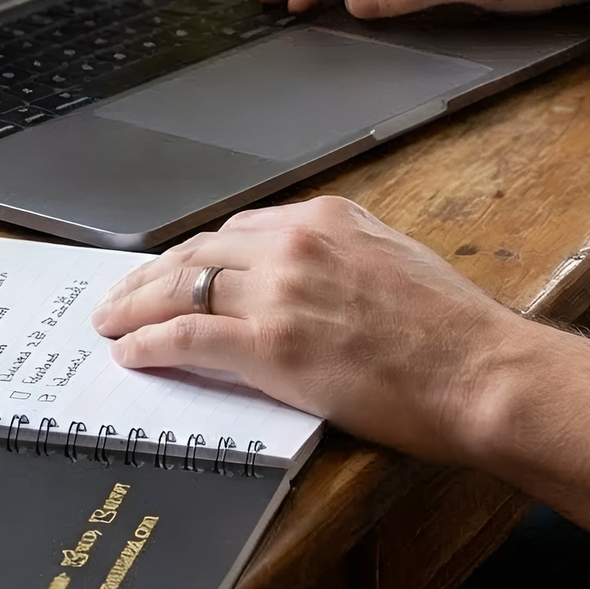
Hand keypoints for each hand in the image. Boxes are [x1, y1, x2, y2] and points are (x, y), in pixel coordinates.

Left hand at [91, 195, 527, 463]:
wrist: (480, 370)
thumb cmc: (453, 329)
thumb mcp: (393, 257)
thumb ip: (341, 253)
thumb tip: (306, 272)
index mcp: (324, 218)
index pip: (236, 230)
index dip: (195, 254)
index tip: (174, 269)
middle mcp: (295, 244)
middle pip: (199, 251)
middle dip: (151, 274)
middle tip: (121, 294)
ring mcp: (281, 293)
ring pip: (183, 288)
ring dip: (135, 305)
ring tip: (110, 322)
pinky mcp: (272, 346)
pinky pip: (189, 337)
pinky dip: (150, 342)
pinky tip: (130, 352)